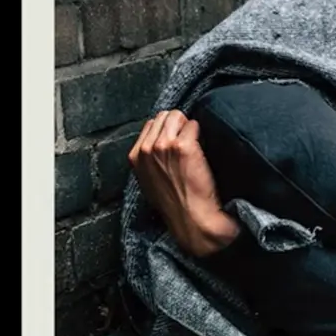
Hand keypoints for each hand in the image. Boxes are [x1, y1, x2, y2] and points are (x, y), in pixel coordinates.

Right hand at [128, 110, 240, 257]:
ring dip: (188, 127)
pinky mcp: (183, 146)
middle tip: (187, 140)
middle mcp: (146, 148)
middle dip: (177, 124)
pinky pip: (194, 125)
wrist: (191, 219)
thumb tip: (159, 142)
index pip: (150, 124)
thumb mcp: (148, 181)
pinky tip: (201, 150)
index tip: (175, 140)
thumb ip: (148, 159)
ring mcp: (164, 145)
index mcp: (135, 156)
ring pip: (177, 116)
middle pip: (163, 116)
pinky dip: (200, 133)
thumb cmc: (174, 204)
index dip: (166, 130)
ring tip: (194, 144)